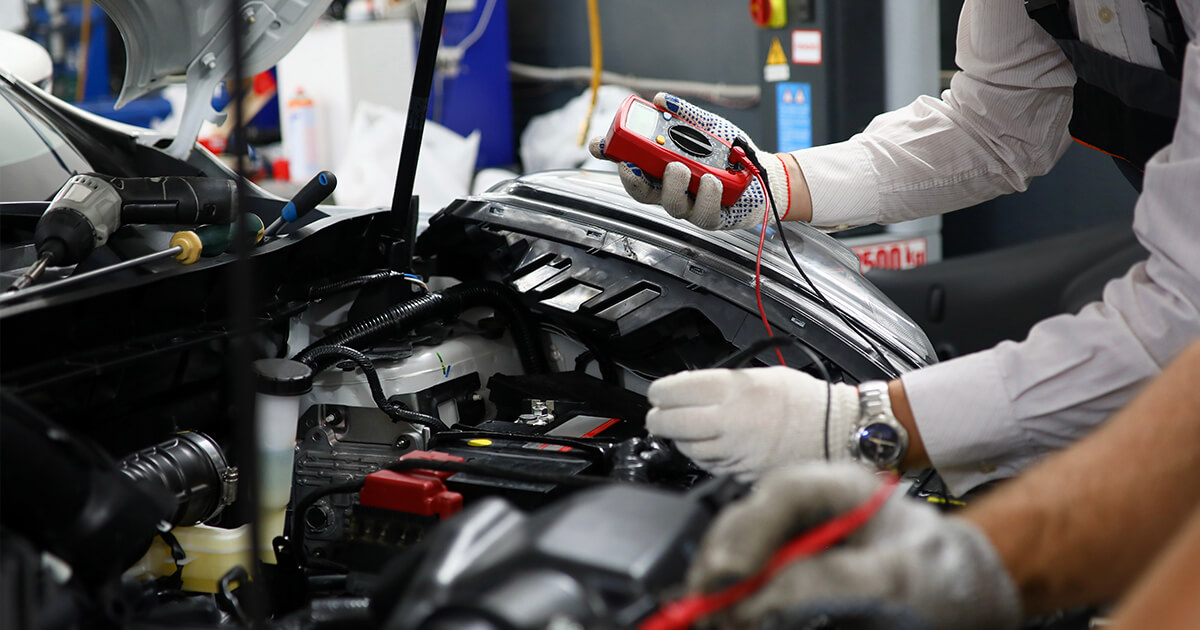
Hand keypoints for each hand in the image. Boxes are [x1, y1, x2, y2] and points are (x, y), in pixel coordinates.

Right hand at [588, 92, 790, 229]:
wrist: (762, 172)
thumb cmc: (730, 152)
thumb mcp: (707, 125)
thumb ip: (684, 113)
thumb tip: (661, 100)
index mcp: (662, 165)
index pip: (628, 162)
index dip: (609, 155)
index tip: (600, 146)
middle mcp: (671, 187)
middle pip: (641, 190)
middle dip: (633, 179)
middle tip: (634, 165)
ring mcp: (689, 204)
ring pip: (669, 205)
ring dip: (672, 185)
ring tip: (681, 167)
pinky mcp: (710, 217)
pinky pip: (701, 213)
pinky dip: (705, 196)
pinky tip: (711, 180)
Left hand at [645, 366, 860, 479]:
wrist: (837, 431)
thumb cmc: (807, 401)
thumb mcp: (762, 375)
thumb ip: (725, 383)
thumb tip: (692, 389)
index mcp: (734, 391)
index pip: (675, 391)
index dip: (660, 392)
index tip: (657, 393)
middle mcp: (731, 422)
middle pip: (672, 423)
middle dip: (659, 418)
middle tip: (658, 414)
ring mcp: (736, 451)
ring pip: (688, 448)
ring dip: (679, 439)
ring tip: (682, 429)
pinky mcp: (743, 472)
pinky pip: (710, 466)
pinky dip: (702, 457)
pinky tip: (706, 447)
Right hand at [689, 463, 1020, 629]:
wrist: (971, 600)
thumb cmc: (948, 576)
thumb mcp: (901, 576)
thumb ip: (834, 578)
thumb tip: (767, 595)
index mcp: (839, 490)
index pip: (781, 494)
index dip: (747, 530)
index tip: (731, 574)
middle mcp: (810, 515)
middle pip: (745, 527)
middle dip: (722, 568)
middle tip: (709, 607)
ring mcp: (796, 548)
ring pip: (739, 560)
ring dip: (723, 592)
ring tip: (715, 620)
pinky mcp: (790, 582)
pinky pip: (750, 589)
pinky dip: (738, 607)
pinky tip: (735, 621)